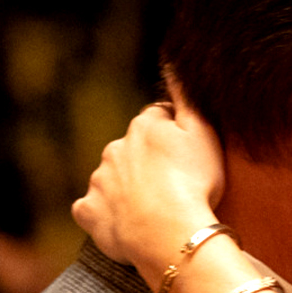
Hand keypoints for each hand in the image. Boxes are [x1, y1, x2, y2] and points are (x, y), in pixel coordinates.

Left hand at [72, 98, 226, 282]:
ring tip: (151, 212)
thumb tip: (171, 57)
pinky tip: (124, 225)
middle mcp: (115, 148)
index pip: (156, 122)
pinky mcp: (89, 212)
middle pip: (131, 151)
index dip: (172, 140)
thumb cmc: (194, 184)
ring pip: (111, 180)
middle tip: (171, 189)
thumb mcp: (202, 132)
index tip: (186, 160)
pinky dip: (104, 215)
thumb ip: (185, 94)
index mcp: (144, 127)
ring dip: (125, 190)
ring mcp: (98, 181)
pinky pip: (91, 210)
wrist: (170, 234)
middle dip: (145, 165)